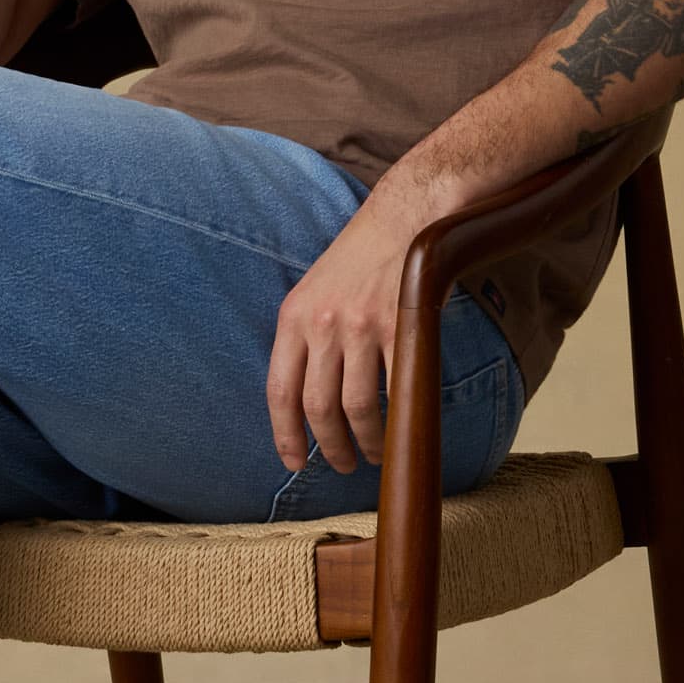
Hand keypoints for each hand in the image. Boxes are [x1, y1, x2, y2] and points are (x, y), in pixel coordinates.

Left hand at [266, 193, 422, 475]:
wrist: (404, 218)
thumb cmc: (358, 260)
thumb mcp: (313, 292)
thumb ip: (305, 338)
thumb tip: (304, 400)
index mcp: (293, 317)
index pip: (279, 391)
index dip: (285, 435)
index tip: (293, 463)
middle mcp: (323, 324)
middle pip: (318, 407)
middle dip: (330, 447)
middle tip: (344, 464)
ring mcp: (362, 326)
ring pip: (357, 406)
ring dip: (366, 442)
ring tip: (373, 453)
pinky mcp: (401, 326)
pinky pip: (398, 387)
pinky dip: (401, 417)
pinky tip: (404, 427)